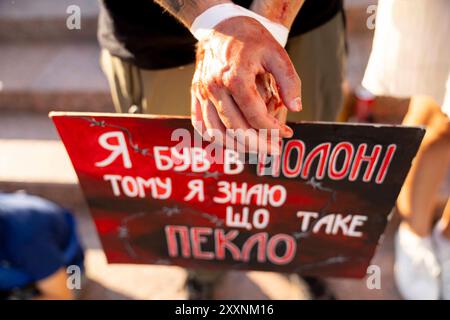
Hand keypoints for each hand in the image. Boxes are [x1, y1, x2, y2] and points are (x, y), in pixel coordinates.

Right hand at [191, 16, 301, 153]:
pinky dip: (214, 138)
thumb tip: (296, 108)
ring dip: (236, 147)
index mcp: (235, 77)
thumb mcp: (277, 54)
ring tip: (254, 150)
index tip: (286, 133)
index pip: (255, 116)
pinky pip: (200, 124)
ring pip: (216, 132)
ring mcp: (202, 92)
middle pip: (236, 129)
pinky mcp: (195, 95)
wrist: (222, 26)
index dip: (272, 130)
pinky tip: (230, 143)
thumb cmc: (251, 40)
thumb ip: (289, 81)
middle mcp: (215, 87)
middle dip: (258, 144)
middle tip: (273, 151)